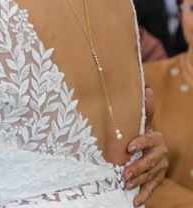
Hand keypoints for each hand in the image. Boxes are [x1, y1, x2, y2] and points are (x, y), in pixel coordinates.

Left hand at [123, 88, 167, 206]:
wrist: (151, 147)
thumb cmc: (141, 132)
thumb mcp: (142, 122)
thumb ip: (145, 109)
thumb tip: (147, 89)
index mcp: (156, 138)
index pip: (148, 140)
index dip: (139, 143)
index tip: (128, 147)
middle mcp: (161, 153)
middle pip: (149, 162)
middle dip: (137, 168)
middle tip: (124, 173)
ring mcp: (161, 167)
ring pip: (150, 175)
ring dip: (138, 181)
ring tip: (126, 184)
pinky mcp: (158, 178)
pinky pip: (152, 188)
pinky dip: (144, 195)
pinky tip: (135, 201)